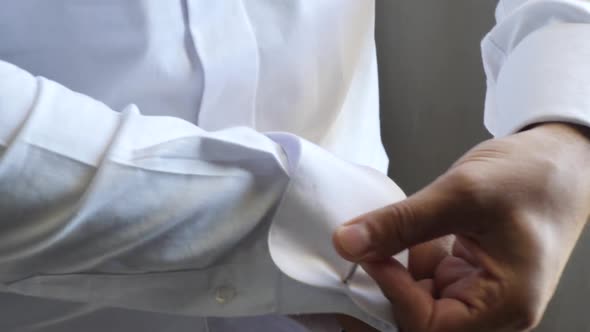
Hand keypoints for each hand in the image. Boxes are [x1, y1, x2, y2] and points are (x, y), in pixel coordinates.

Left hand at [333, 123, 589, 331]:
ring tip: (392, 230)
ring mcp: (480, 290)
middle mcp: (493, 308)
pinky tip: (409, 229)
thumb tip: (348, 242)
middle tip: (371, 244)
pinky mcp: (469, 273)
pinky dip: (410, 254)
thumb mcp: (461, 194)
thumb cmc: (532, 177)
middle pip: (423, 317)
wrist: (559, 158)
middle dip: (393, 281)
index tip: (372, 252)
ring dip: (399, 266)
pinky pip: (427, 276)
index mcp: (504, 304)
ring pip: (420, 296)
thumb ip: (402, 223)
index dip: (393, 293)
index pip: (429, 327)